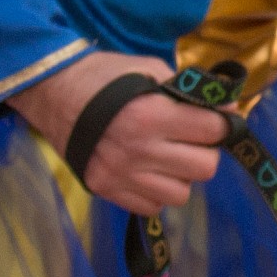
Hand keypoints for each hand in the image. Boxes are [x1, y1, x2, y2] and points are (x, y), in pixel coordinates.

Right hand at [12, 50, 225, 210]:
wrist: (51, 91)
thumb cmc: (104, 76)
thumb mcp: (149, 69)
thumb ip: (187, 91)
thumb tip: (225, 110)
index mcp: (151, 115)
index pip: (214, 130)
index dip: (222, 122)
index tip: (217, 118)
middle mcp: (138, 150)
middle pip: (204, 168)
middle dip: (205, 151)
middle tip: (193, 139)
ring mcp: (121, 175)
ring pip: (181, 194)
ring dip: (181, 176)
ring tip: (168, 156)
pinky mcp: (106, 190)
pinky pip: (152, 206)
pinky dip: (157, 192)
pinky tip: (149, 171)